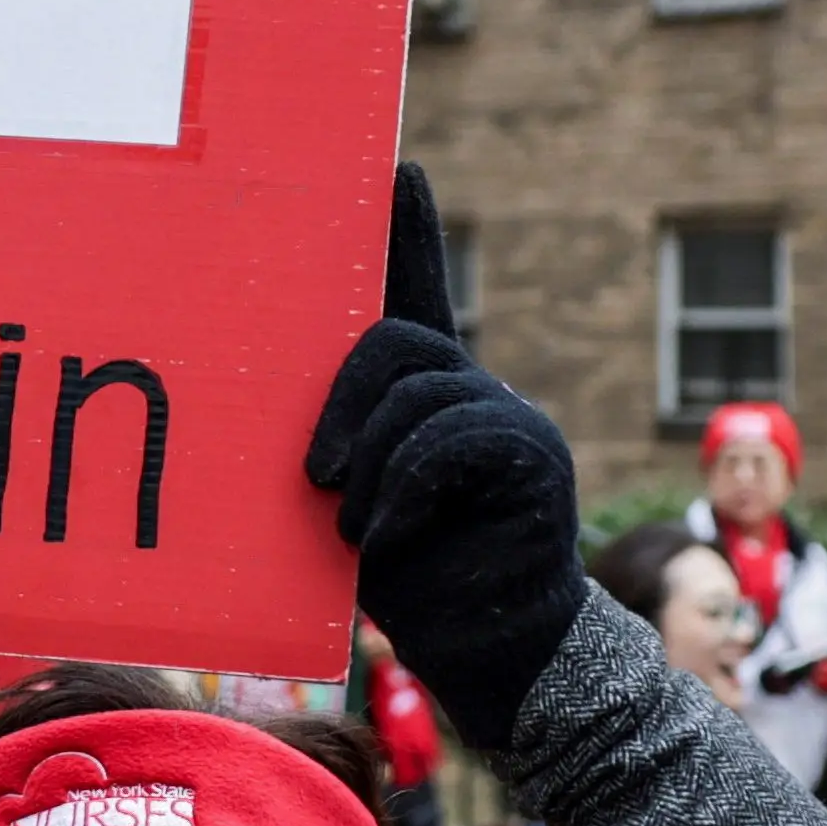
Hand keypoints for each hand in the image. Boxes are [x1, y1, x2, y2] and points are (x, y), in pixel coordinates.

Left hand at [305, 219, 582, 750]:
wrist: (489, 656)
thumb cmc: (412, 583)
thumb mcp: (352, 503)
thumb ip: (339, 449)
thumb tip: (293, 436)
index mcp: (427, 396)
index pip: (415, 296)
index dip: (408, 233)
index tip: (398, 169)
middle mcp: (473, 391)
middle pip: (393, 342)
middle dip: (342, 403)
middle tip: (316, 475)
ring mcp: (510, 418)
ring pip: (419, 394)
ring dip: (370, 466)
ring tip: (356, 528)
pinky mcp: (533, 458)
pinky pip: (450, 441)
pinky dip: (402, 491)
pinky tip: (384, 536)